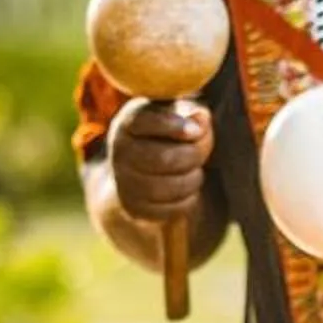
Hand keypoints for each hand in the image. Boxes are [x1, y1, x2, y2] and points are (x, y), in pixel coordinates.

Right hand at [109, 97, 213, 224]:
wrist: (140, 172)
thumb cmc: (165, 135)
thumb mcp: (176, 116)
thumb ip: (190, 113)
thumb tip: (201, 119)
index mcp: (127, 124)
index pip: (144, 121)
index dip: (173, 125)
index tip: (195, 130)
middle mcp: (120, 153)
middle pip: (163, 158)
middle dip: (193, 154)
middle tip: (202, 151)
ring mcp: (124, 183)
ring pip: (170, 186)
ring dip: (193, 178)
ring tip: (195, 170)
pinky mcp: (135, 209)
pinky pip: (173, 208)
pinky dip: (189, 198)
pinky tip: (187, 188)